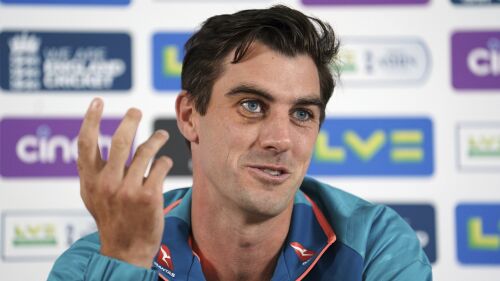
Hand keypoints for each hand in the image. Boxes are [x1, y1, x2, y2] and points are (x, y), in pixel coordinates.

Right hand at [77, 98, 171, 267]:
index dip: (90, 119)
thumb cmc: (111, 219)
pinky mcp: (149, 196)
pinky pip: (160, 166)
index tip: (97, 102)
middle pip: (120, 141)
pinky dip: (164, 160)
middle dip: (130, 120)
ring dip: (156, 138)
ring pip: (145, 151)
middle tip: (136, 111)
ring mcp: (128, 190)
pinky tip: (164, 162)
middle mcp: (107, 183)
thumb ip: (91, 171)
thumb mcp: (92, 196)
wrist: (126, 249)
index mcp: (90, 181)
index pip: (86, 143)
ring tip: (161, 135)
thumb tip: (90, 141)